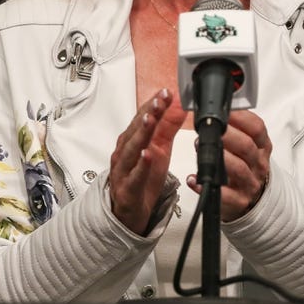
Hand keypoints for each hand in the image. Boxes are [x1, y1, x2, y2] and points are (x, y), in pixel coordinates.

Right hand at [107, 89, 183, 234]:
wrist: (130, 211)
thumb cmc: (142, 178)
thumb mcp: (160, 148)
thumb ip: (168, 125)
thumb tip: (179, 103)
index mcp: (133, 139)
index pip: (143, 117)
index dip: (154, 104)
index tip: (166, 91)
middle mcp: (125, 151)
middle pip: (136, 129)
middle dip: (148, 113)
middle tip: (159, 100)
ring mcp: (123, 169)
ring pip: (131, 149)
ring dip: (141, 133)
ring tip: (151, 120)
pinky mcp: (127, 189)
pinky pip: (134, 176)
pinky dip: (140, 165)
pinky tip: (147, 155)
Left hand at [188, 110, 271, 221]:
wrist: (254, 199)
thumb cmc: (246, 166)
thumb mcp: (250, 145)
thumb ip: (238, 127)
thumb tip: (217, 107)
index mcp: (262, 146)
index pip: (257, 128)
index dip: (241, 117)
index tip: (224, 111)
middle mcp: (258, 164)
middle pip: (247, 147)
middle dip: (227, 135)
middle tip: (209, 128)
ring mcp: (249, 184)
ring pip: (238, 169)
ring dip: (219, 157)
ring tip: (200, 147)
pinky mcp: (238, 201)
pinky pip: (224, 195)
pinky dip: (207, 186)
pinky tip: (195, 179)